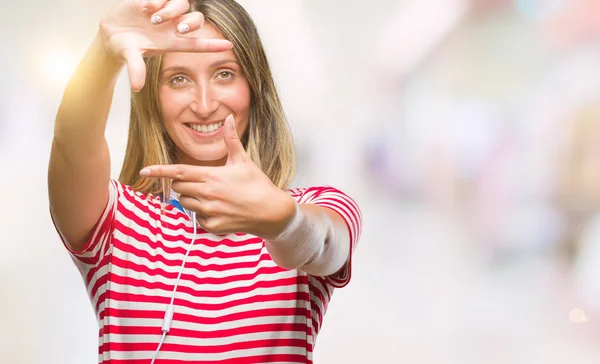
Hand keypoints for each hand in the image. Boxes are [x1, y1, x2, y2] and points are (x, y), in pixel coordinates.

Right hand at [99, 0, 232, 90]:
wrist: (110, 32)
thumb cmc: (124, 47)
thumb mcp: (129, 57)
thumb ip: (136, 68)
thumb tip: (137, 86)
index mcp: (172, 42)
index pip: (197, 44)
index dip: (213, 45)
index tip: (229, 46)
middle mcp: (173, 26)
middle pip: (195, 21)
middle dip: (190, 24)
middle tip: (176, 29)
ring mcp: (165, 12)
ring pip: (183, 4)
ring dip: (172, 10)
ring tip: (153, 17)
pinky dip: (159, 0)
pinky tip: (145, 7)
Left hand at [139, 115, 296, 236]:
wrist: (271, 212)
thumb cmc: (257, 184)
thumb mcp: (243, 161)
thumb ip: (231, 140)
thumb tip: (229, 118)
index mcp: (211, 176)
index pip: (178, 172)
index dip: (159, 171)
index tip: (144, 171)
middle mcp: (207, 193)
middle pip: (179, 188)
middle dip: (185, 184)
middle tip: (203, 182)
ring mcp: (210, 211)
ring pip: (186, 203)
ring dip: (193, 199)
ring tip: (214, 196)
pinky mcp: (213, 225)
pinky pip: (198, 219)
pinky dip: (204, 215)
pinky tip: (220, 210)